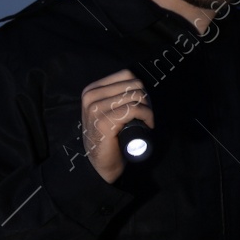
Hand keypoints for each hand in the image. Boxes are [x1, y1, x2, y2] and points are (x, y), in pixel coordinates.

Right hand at [80, 69, 153, 183]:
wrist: (99, 164)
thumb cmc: (108, 138)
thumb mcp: (107, 110)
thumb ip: (116, 95)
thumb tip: (139, 85)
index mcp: (91, 90)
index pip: (126, 75)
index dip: (140, 88)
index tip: (143, 104)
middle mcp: (91, 96)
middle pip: (133, 84)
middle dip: (146, 99)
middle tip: (146, 115)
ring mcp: (96, 108)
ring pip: (136, 96)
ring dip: (148, 109)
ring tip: (146, 121)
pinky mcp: (104, 121)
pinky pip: (135, 109)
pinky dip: (147, 116)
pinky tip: (147, 125)